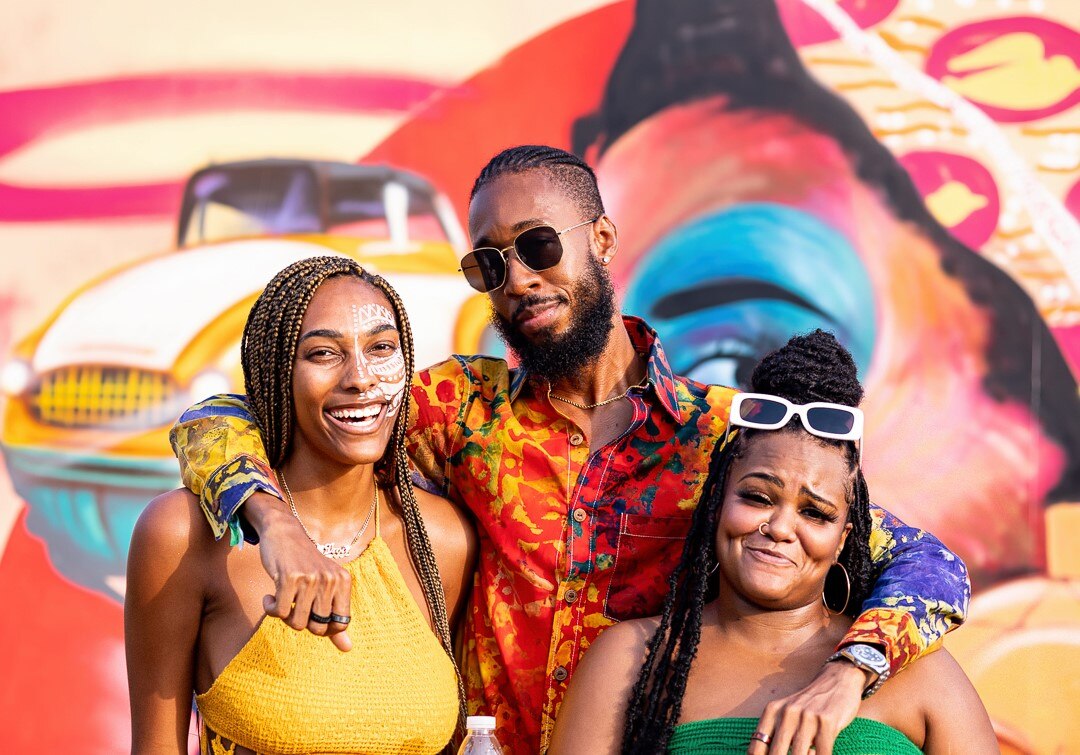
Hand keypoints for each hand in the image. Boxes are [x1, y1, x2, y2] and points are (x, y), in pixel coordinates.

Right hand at [246, 492, 353, 651]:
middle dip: (301, 623)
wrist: (283, 533)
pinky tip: (270, 595)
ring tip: (283, 599)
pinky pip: (279, 613)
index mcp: (343, 582)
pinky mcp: (290, 578)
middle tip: (294, 606)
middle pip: (317, 628)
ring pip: (298, 623)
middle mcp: (331, 580)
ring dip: (284, 617)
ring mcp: (311, 578)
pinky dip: (270, 608)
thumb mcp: (325, 587)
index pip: (340, 625)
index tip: (311, 616)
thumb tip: (348, 649)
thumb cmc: (304, 564)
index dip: (323, 629)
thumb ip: (335, 618)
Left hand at [748, 661, 865, 754]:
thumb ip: (777, 733)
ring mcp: (807, 717)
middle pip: (776, 754)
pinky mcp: (827, 722)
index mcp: (772, 711)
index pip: (757, 746)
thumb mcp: (786, 711)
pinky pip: (822, 753)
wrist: (837, 680)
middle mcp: (787, 713)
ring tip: (808, 754)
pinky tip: (818, 754)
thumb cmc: (809, 703)